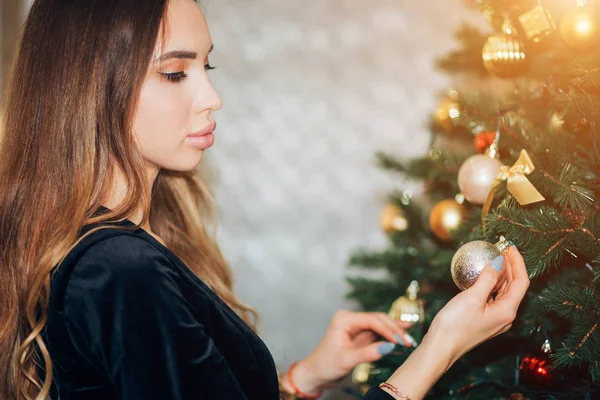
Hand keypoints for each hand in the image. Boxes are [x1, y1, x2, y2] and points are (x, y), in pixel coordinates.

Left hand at [282, 310, 413, 394]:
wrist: (316, 373)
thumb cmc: (326, 365)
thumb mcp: (347, 360)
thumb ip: (367, 353)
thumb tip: (388, 347)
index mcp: (344, 319)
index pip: (371, 320)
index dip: (388, 329)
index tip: (400, 340)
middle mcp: (350, 319)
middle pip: (378, 319)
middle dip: (394, 329)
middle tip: (408, 341)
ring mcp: (356, 326)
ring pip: (380, 324)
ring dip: (394, 331)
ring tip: (410, 337)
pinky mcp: (360, 335)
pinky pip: (378, 331)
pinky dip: (390, 334)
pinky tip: (403, 331)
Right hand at [383, 246, 528, 399]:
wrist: (440, 347)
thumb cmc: (455, 324)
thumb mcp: (471, 298)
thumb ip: (488, 278)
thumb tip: (499, 262)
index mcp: (507, 311)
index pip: (521, 282)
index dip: (518, 262)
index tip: (510, 246)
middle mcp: (505, 316)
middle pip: (515, 286)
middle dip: (510, 266)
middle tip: (501, 248)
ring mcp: (495, 319)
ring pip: (504, 292)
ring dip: (501, 274)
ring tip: (493, 257)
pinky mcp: (485, 320)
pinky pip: (494, 298)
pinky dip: (491, 284)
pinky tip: (482, 276)